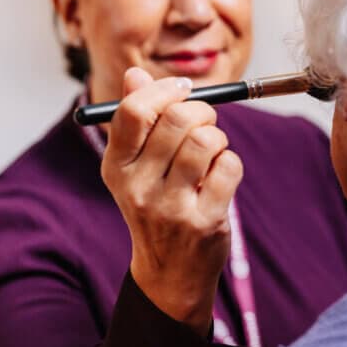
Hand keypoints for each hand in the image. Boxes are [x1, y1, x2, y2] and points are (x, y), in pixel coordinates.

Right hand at [101, 67, 243, 335]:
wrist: (169, 272)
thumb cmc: (156, 204)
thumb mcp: (134, 165)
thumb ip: (136, 118)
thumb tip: (135, 73)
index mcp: (115, 166)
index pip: (134, 111)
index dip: (164, 90)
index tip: (181, 90)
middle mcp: (137, 186)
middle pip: (178, 119)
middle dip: (202, 111)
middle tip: (204, 121)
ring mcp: (170, 207)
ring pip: (207, 140)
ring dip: (217, 138)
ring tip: (211, 152)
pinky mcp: (204, 221)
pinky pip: (229, 166)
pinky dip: (230, 162)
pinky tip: (218, 176)